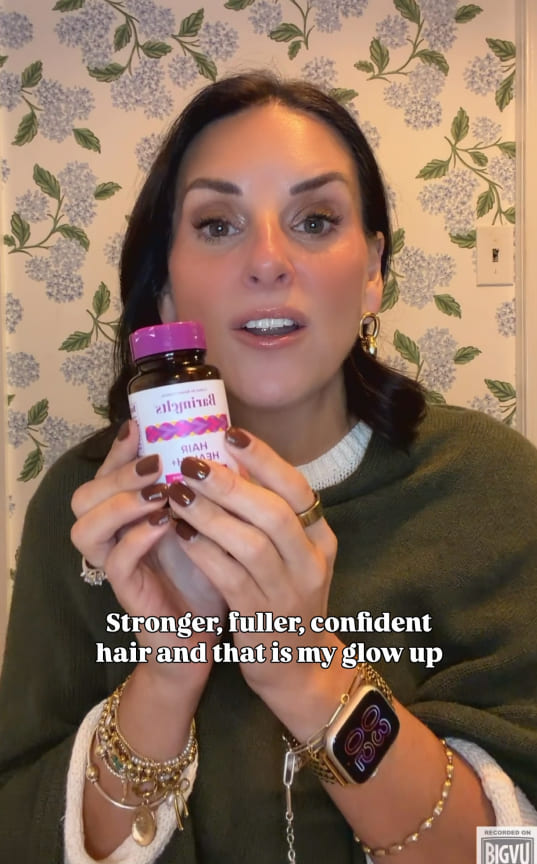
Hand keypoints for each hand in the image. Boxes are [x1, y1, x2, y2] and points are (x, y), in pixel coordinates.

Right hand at [70, 420, 226, 691]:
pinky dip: (137, 539)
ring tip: (157, 492)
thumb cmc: (207, 572)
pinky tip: (165, 524)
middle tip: (155, 462)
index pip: (107, 474)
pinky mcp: (128, 594)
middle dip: (118, 474)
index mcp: (130, 515)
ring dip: (119, 504)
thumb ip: (201, 489)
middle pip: (85, 496)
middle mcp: (114, 537)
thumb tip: (221, 441)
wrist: (205, 633)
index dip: (118, 450)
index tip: (139, 425)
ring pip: (85, 528)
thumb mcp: (207, 522)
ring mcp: (116, 566)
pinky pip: (116, 563)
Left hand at [167, 427, 349, 733]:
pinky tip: (180, 533)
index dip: (264, 459)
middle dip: (230, 484)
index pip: (298, 489)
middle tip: (191, 462)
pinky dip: (203, 551)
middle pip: (274, 513)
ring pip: (249, 544)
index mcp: (321, 538)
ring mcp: (288, 594)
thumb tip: (229, 458)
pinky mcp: (261, 620)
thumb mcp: (292, 553)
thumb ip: (269, 513)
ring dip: (209, 515)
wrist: (297, 666)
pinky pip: (229, 578)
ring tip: (176, 494)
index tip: (230, 434)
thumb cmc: (283, 595)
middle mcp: (311, 563)